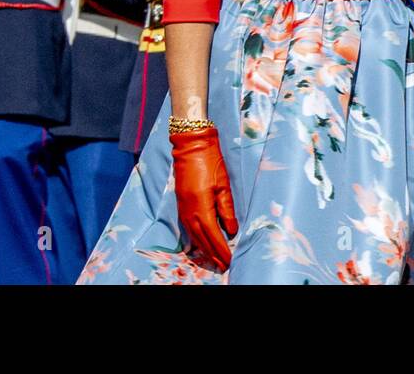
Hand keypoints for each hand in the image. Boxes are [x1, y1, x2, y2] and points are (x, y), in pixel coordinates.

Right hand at [170, 127, 236, 270]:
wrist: (191, 147)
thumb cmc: (211, 162)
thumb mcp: (223, 185)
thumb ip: (227, 209)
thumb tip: (231, 230)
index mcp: (201, 208)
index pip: (213, 236)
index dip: (221, 250)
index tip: (230, 260)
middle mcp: (189, 212)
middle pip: (202, 239)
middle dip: (213, 254)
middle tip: (223, 265)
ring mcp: (183, 209)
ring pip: (193, 235)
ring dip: (204, 249)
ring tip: (214, 260)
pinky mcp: (181, 204)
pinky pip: (188, 228)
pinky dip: (195, 239)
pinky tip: (200, 244)